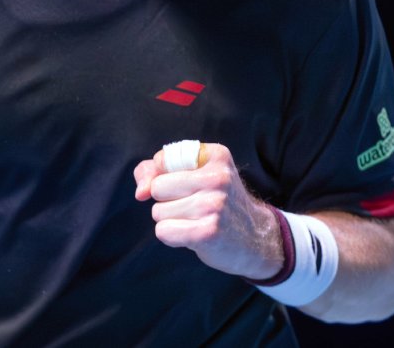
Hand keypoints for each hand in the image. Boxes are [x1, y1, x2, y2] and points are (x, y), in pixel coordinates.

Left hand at [132, 142, 283, 279]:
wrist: (253, 238)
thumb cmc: (215, 202)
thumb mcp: (193, 175)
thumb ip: (154, 171)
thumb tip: (140, 192)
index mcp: (215, 155)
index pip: (162, 160)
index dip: (164, 177)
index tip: (185, 186)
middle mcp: (218, 177)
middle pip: (158, 187)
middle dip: (166, 201)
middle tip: (192, 206)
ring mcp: (214, 205)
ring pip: (158, 212)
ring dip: (171, 220)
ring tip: (196, 220)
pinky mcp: (208, 232)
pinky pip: (163, 231)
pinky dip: (171, 236)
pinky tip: (192, 235)